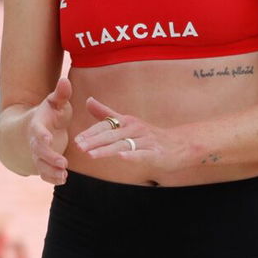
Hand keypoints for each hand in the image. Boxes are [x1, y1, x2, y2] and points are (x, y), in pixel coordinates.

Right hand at [28, 77, 72, 184]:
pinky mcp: (43, 163)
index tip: (48, 139)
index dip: (41, 136)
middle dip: (49, 158)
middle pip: (38, 152)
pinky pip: (44, 173)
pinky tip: (63, 180)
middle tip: (63, 163)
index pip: (37, 131)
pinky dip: (52, 178)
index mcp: (37, 125)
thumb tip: (65, 80)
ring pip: (40, 166)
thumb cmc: (51, 112)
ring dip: (50, 172)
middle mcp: (35, 141)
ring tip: (64, 176)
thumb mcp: (56, 102)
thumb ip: (61, 93)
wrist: (39, 126)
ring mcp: (38, 154)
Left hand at [74, 97, 188, 174]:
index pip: (107, 125)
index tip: (76, 140)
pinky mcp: (156, 153)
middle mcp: (136, 129)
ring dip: (107, 149)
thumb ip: (107, 113)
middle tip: (78, 147)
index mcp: (128, 122)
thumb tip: (88, 100)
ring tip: (91, 155)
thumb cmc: (151, 135)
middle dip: (94, 141)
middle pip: (112, 135)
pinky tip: (121, 157)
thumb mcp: (128, 122)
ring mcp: (147, 141)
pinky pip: (143, 154)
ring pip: (124, 145)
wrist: (180, 144)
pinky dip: (132, 155)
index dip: (91, 132)